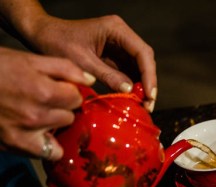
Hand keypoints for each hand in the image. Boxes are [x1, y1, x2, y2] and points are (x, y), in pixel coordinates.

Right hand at [0, 47, 94, 159]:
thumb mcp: (28, 58)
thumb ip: (64, 68)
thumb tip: (90, 80)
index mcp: (43, 91)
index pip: (77, 97)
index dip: (69, 91)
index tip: (58, 89)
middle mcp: (37, 115)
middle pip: (70, 115)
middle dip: (61, 107)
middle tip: (44, 100)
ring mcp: (26, 133)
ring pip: (61, 132)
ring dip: (54, 123)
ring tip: (36, 113)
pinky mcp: (15, 144)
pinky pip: (49, 153)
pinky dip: (48, 145)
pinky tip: (38, 134)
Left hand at [26, 14, 157, 111]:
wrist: (42, 35)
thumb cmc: (58, 42)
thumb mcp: (82, 61)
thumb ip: (107, 75)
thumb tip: (129, 91)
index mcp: (116, 30)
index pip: (142, 53)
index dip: (149, 75)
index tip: (149, 94)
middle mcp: (121, 36)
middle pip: (144, 60)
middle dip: (148, 83)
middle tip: (148, 104)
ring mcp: (119, 45)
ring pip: (138, 67)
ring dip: (141, 86)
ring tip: (142, 105)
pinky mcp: (114, 56)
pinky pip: (128, 71)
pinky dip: (131, 85)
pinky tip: (132, 99)